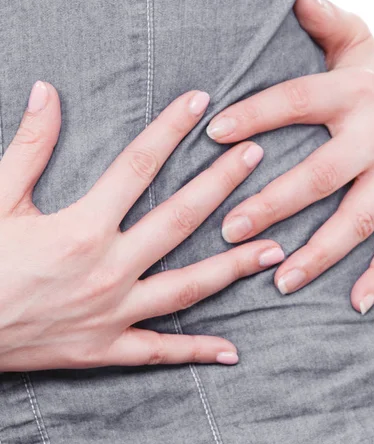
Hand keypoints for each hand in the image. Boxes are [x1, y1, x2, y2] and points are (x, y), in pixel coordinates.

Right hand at [0, 81, 283, 370]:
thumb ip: (29, 147)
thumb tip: (48, 92)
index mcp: (83, 227)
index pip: (138, 165)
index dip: (171, 129)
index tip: (201, 103)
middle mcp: (109, 268)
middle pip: (179, 219)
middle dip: (221, 185)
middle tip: (255, 158)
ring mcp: (114, 313)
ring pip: (188, 287)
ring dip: (233, 266)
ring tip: (275, 249)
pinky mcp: (106, 349)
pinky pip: (160, 351)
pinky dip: (196, 351)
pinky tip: (231, 351)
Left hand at [206, 0, 373, 313]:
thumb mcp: (356, 42)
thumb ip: (326, 23)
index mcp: (352, 93)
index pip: (297, 101)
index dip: (256, 114)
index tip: (213, 135)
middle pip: (322, 173)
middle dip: (275, 204)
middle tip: (231, 229)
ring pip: (358, 218)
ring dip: (319, 252)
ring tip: (279, 278)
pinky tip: (354, 302)